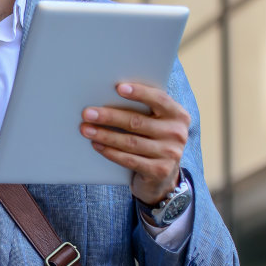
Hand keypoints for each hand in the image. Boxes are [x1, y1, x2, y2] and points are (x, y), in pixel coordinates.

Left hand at [79, 82, 189, 205]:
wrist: (164, 176)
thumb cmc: (153, 140)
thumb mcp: (157, 123)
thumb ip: (145, 110)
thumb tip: (110, 96)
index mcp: (178, 115)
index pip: (159, 99)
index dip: (139, 92)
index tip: (119, 88)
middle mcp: (177, 133)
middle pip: (137, 122)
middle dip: (109, 116)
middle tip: (88, 113)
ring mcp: (170, 153)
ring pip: (130, 142)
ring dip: (105, 135)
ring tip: (86, 129)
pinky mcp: (159, 171)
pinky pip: (129, 160)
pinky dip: (110, 152)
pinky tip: (97, 145)